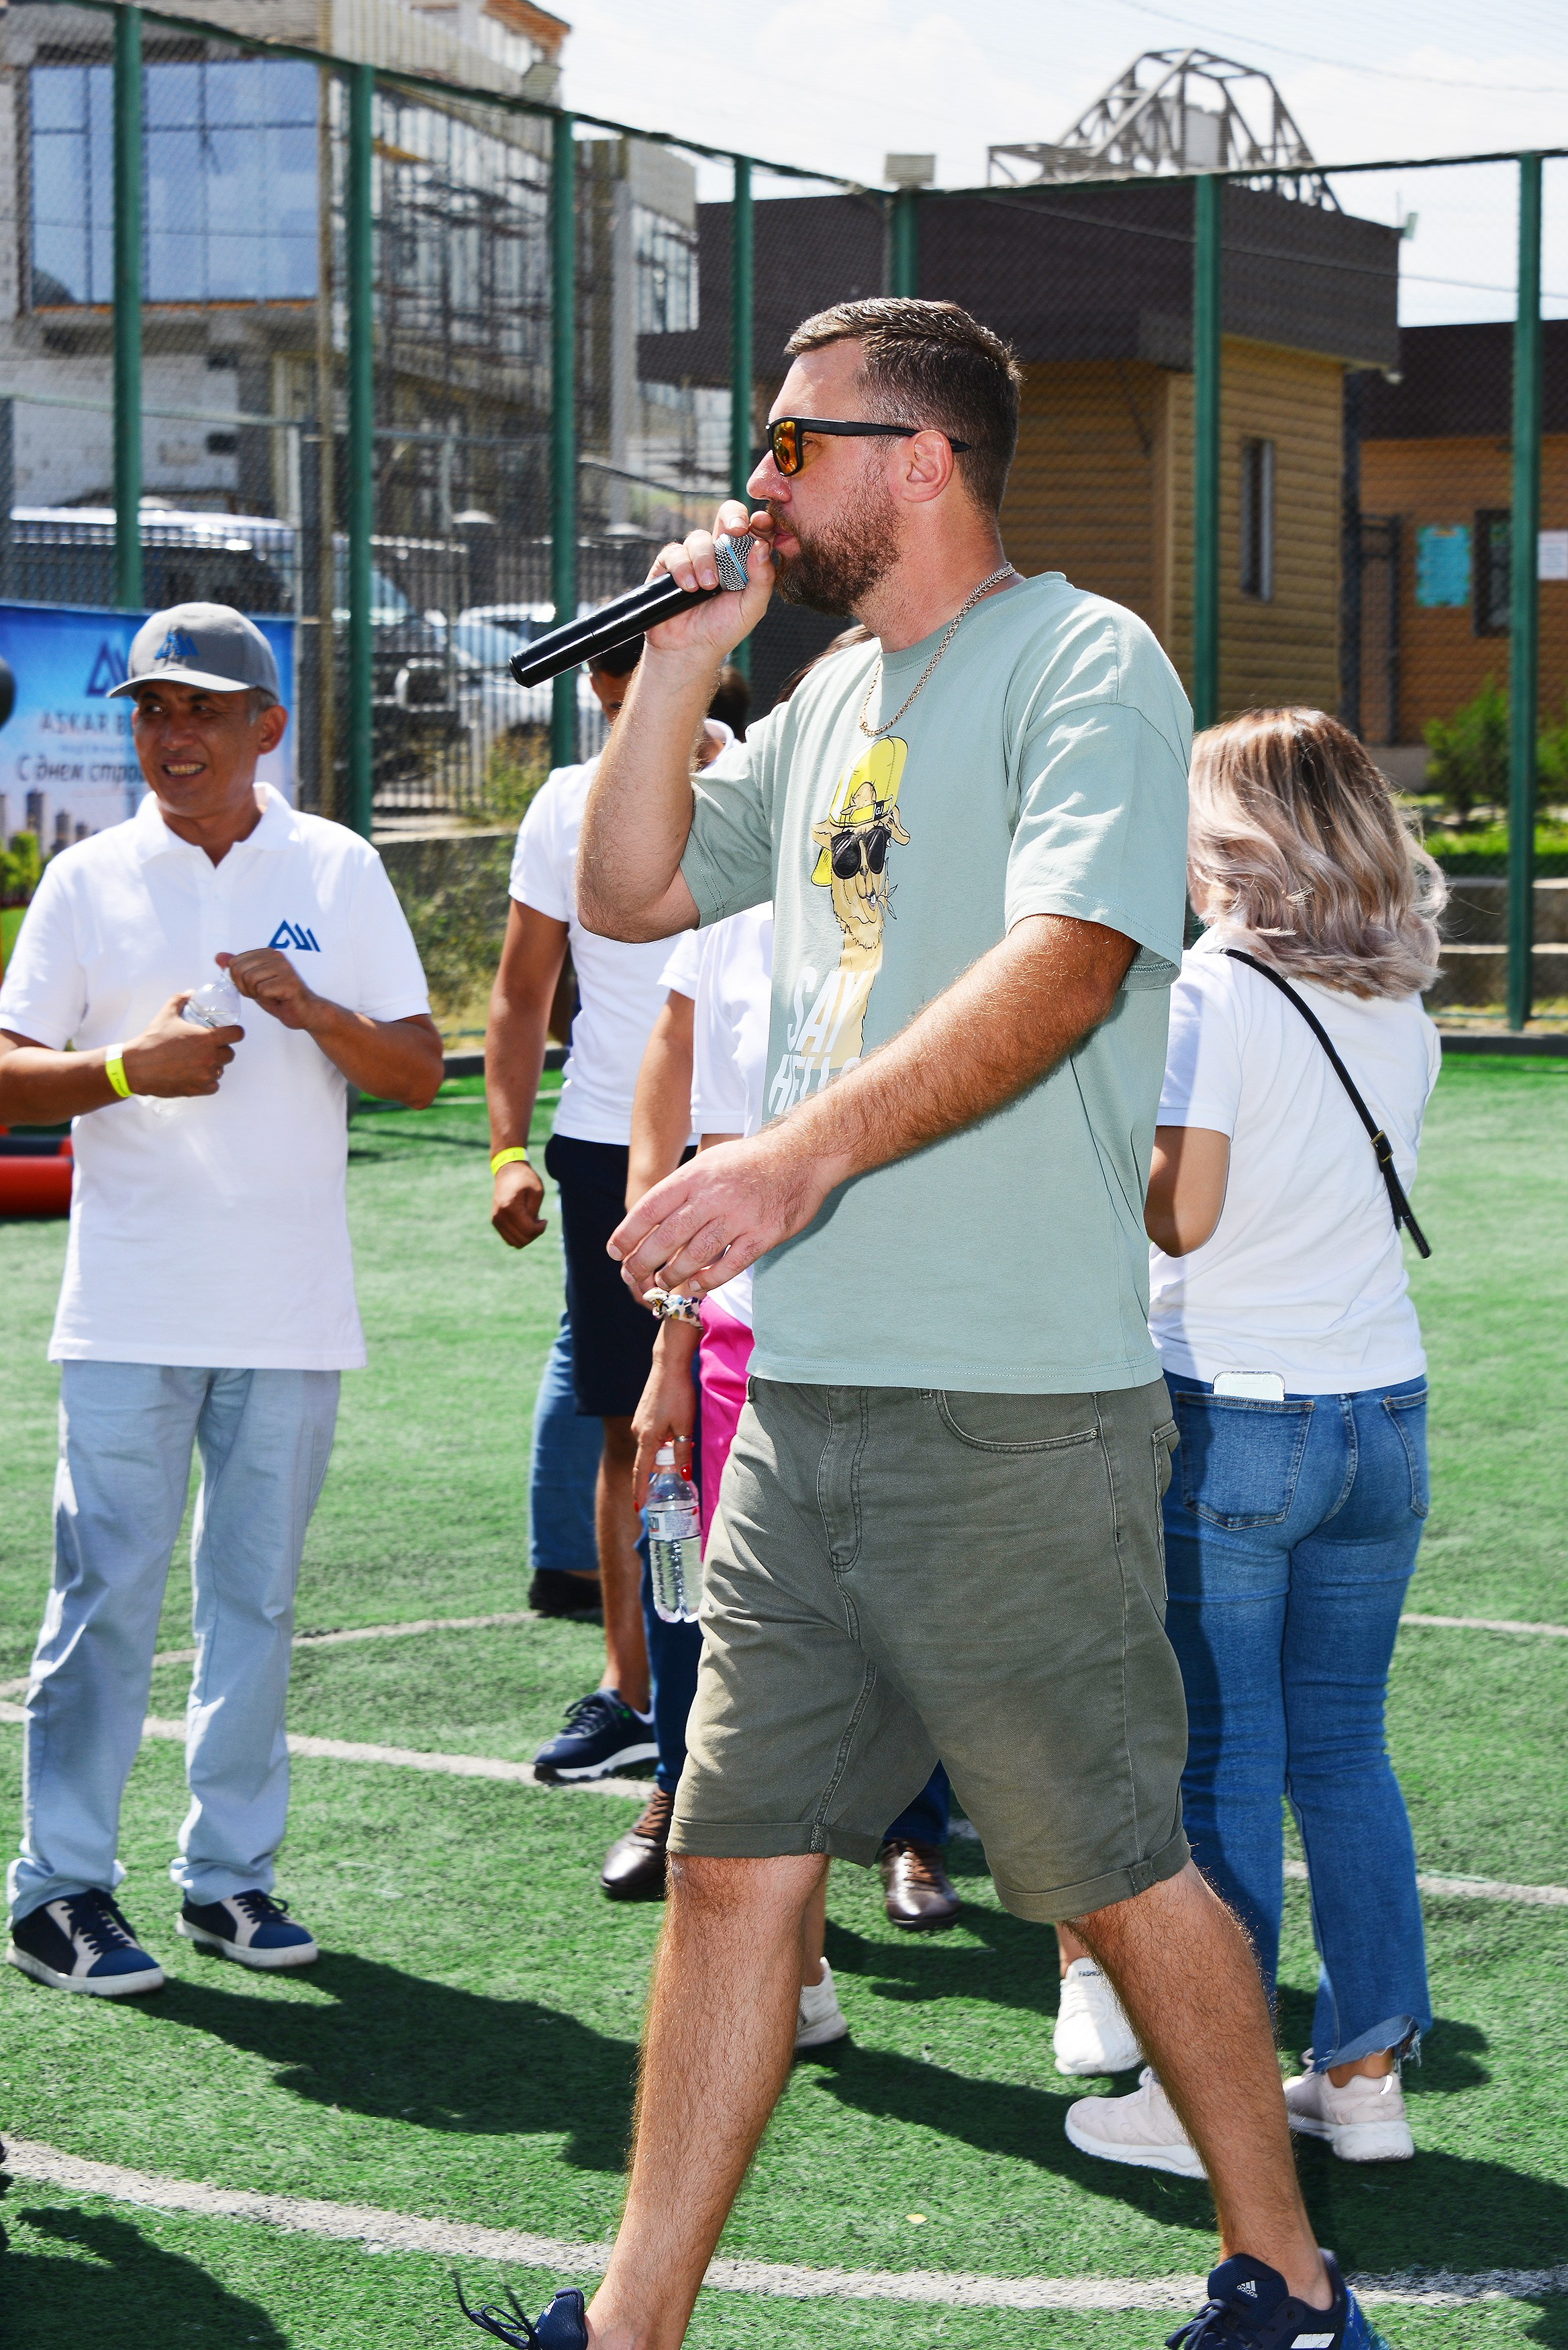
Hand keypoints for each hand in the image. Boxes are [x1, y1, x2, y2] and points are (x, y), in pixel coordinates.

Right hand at [120, 993, 243, 1098]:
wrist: (137, 1066)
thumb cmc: (152, 1040)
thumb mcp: (166, 1014)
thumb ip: (180, 1000)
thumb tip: (190, 992)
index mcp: (207, 1038)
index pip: (237, 1034)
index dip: (235, 1032)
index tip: (229, 1033)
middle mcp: (210, 1058)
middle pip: (230, 1054)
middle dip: (221, 1050)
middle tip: (208, 1048)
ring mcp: (205, 1075)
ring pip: (221, 1070)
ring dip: (214, 1066)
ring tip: (199, 1061)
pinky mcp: (198, 1089)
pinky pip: (214, 1086)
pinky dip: (208, 1082)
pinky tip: (197, 1075)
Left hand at [216, 947, 321, 1031]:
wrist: (304, 1013)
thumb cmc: (280, 998)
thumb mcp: (253, 983)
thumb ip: (237, 969)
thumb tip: (219, 956)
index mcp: (267, 953)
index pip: (235, 963)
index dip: (239, 981)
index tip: (256, 987)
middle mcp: (277, 956)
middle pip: (240, 971)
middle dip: (247, 988)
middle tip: (263, 994)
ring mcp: (284, 968)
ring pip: (250, 980)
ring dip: (257, 995)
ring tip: (272, 997)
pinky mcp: (290, 982)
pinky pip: (263, 991)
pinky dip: (268, 1000)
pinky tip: (279, 1000)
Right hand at [491, 1156, 547, 1247]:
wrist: (508, 1170)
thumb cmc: (525, 1179)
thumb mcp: (537, 1192)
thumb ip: (534, 1213)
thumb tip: (531, 1230)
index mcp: (510, 1207)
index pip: (528, 1230)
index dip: (540, 1229)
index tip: (545, 1219)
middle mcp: (500, 1215)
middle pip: (521, 1240)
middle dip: (534, 1234)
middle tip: (539, 1221)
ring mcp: (496, 1219)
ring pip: (514, 1242)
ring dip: (526, 1236)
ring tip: (532, 1222)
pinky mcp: (495, 1221)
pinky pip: (508, 1238)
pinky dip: (519, 1235)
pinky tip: (525, 1223)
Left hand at [609, 1126, 840, 1299]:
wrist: (802, 1154)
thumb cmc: (751, 1160)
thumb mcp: (710, 1161)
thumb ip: (683, 1187)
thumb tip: (649, 1218)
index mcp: (695, 1175)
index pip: (650, 1208)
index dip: (628, 1233)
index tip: (615, 1252)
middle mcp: (713, 1195)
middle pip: (667, 1236)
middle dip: (643, 1261)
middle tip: (631, 1276)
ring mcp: (739, 1216)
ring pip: (695, 1255)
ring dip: (673, 1274)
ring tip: (663, 1283)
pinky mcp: (764, 1235)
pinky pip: (730, 1266)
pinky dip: (709, 1279)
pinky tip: (696, 1285)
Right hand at [631, 1320, 698, 1507]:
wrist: (668, 1365)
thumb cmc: (678, 1394)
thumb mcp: (684, 1426)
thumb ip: (683, 1451)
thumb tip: (683, 1475)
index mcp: (647, 1438)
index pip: (641, 1471)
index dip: (640, 1490)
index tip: (638, 1507)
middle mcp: (639, 1432)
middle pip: (648, 1461)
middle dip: (660, 1470)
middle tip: (677, 1475)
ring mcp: (640, 1422)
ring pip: (652, 1448)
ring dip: (664, 1454)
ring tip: (681, 1449)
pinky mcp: (644, 1415)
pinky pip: (652, 1436)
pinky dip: (663, 1442)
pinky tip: (676, 1433)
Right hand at [643, 499, 775, 665]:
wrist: (688, 650)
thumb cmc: (723, 629)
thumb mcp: (752, 608)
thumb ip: (763, 579)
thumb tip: (762, 545)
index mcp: (743, 560)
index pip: (754, 530)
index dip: (759, 522)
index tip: (761, 525)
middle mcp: (720, 553)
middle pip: (726, 516)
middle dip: (732, 516)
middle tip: (736, 531)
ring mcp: (694, 557)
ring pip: (699, 538)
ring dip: (705, 560)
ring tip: (706, 587)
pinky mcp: (670, 565)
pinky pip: (675, 552)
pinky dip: (682, 568)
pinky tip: (688, 587)